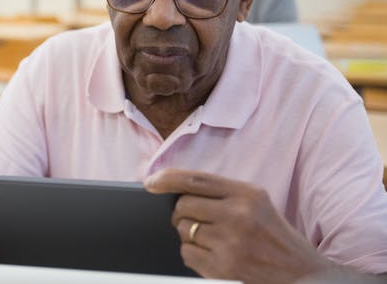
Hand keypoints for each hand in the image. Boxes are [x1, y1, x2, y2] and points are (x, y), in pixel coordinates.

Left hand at [145, 169, 334, 283]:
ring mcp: (231, 243)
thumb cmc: (272, 233)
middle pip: (184, 205)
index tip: (150, 182)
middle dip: (182, 212)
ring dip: (189, 234)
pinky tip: (213, 254)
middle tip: (196, 219)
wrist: (302, 273)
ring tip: (212, 238)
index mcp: (247, 193)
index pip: (195, 179)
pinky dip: (193, 253)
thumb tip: (172, 186)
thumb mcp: (255, 201)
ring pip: (183, 230)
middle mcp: (239, 215)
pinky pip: (187, 253)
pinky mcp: (224, 268)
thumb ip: (220, 191)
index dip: (167, 178)